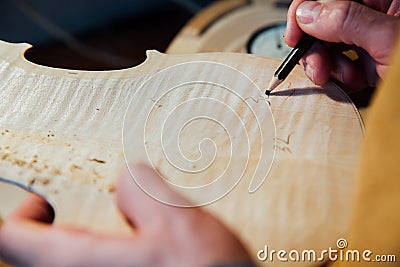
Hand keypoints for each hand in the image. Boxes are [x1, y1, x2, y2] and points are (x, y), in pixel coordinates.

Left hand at [0, 164, 250, 266]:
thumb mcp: (177, 220)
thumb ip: (142, 189)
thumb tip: (130, 178)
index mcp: (80, 263)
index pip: (12, 238)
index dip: (24, 211)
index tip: (44, 199)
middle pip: (40, 254)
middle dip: (65, 227)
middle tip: (90, 213)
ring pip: (73, 264)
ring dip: (92, 241)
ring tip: (125, 231)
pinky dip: (110, 256)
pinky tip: (142, 251)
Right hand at [285, 0, 399, 91]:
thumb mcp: (388, 40)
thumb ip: (346, 21)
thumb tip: (306, 13)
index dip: (302, 14)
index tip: (294, 39)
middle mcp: (372, 16)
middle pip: (322, 25)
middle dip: (316, 50)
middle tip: (318, 69)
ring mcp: (371, 39)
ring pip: (328, 47)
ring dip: (330, 68)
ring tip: (347, 77)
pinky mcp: (371, 61)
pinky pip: (341, 65)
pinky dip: (342, 78)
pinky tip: (356, 81)